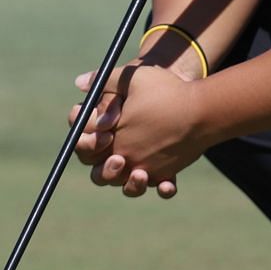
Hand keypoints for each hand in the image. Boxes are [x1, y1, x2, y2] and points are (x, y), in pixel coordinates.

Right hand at [69, 64, 206, 197]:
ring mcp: (135, 164)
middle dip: (105, 169)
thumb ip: (107, 85)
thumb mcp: (133, 81)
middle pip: (98, 171)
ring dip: (130, 185)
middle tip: (119, 159)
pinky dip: (162, 189)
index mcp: (101, 130)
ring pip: (124, 184)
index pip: (82, 141)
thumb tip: (81, 84)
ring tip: (141, 174)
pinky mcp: (160, 172)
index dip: (88, 142)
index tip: (105, 135)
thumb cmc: (156, 86)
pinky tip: (168, 184)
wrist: (190, 97)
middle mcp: (114, 152)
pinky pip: (157, 186)